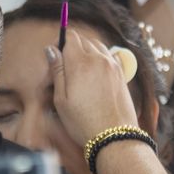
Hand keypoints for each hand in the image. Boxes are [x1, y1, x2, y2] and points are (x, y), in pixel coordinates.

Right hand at [45, 30, 138, 145]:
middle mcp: (99, 59)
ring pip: (97, 46)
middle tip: (64, 70)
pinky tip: (94, 76)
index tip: (55, 57)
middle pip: (83, 40)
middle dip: (72, 48)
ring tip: (79, 73)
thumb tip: (51, 49)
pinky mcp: (122, 74)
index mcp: (81, 63)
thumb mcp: (61, 99)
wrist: (114, 137)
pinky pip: (109, 56)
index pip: (70, 36)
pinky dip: (100, 59)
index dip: (60, 42)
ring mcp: (113, 65)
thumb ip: (57, 70)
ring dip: (87, 52)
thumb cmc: (83, 122)